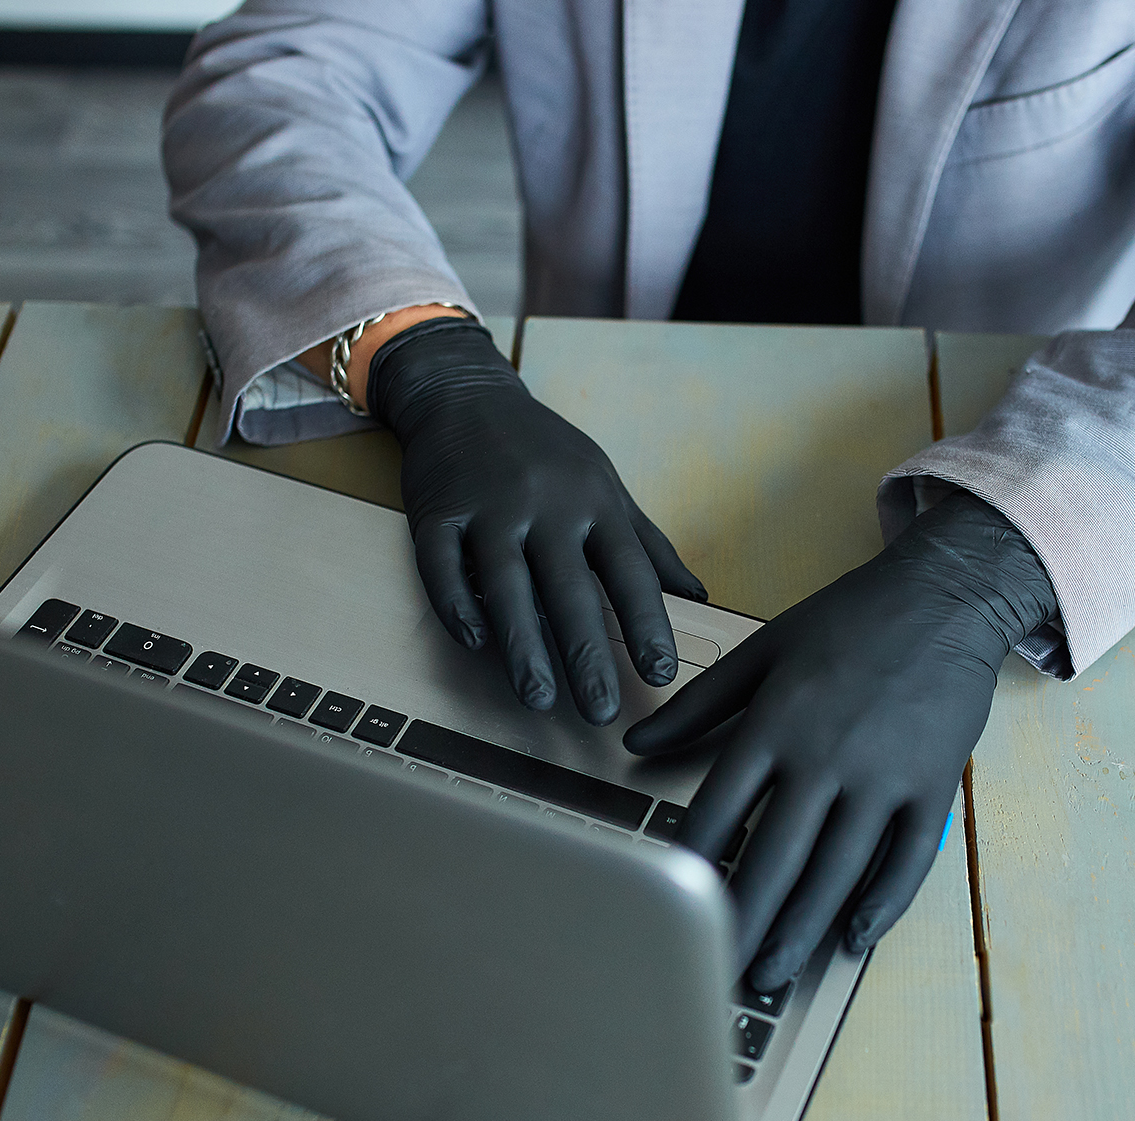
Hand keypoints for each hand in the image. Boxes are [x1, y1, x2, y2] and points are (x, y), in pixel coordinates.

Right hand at [368, 318, 706, 724]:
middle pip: (568, 588)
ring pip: (505, 584)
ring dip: (521, 645)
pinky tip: (473, 644)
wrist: (467, 393)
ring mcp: (487, 507)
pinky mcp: (436, 512)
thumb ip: (648, 544)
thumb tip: (697, 596)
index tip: (661, 674)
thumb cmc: (546, 450)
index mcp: (595, 502)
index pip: (629, 571)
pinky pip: (441, 567)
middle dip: (587, 653)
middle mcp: (545, 505)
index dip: (646, 624)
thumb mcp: (606, 483)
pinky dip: (455, 605)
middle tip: (601, 712)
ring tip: (537, 698)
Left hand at [623, 492, 1056, 989]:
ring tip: (770, 973)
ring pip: (837, 871)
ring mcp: (884, 777)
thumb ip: (698, 704)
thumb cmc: (848, 620)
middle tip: (714, 973)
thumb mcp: (763, 650)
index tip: (669, 905)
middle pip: (776, 857)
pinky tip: (853, 937)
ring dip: (802, 929)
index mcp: (776, 723)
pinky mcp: (933, 788)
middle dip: (743, 921)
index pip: (721, 810)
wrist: (943, 597)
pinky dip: (883, 903)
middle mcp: (826, 758)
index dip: (692, 865)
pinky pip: (908, 860)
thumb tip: (635, 743)